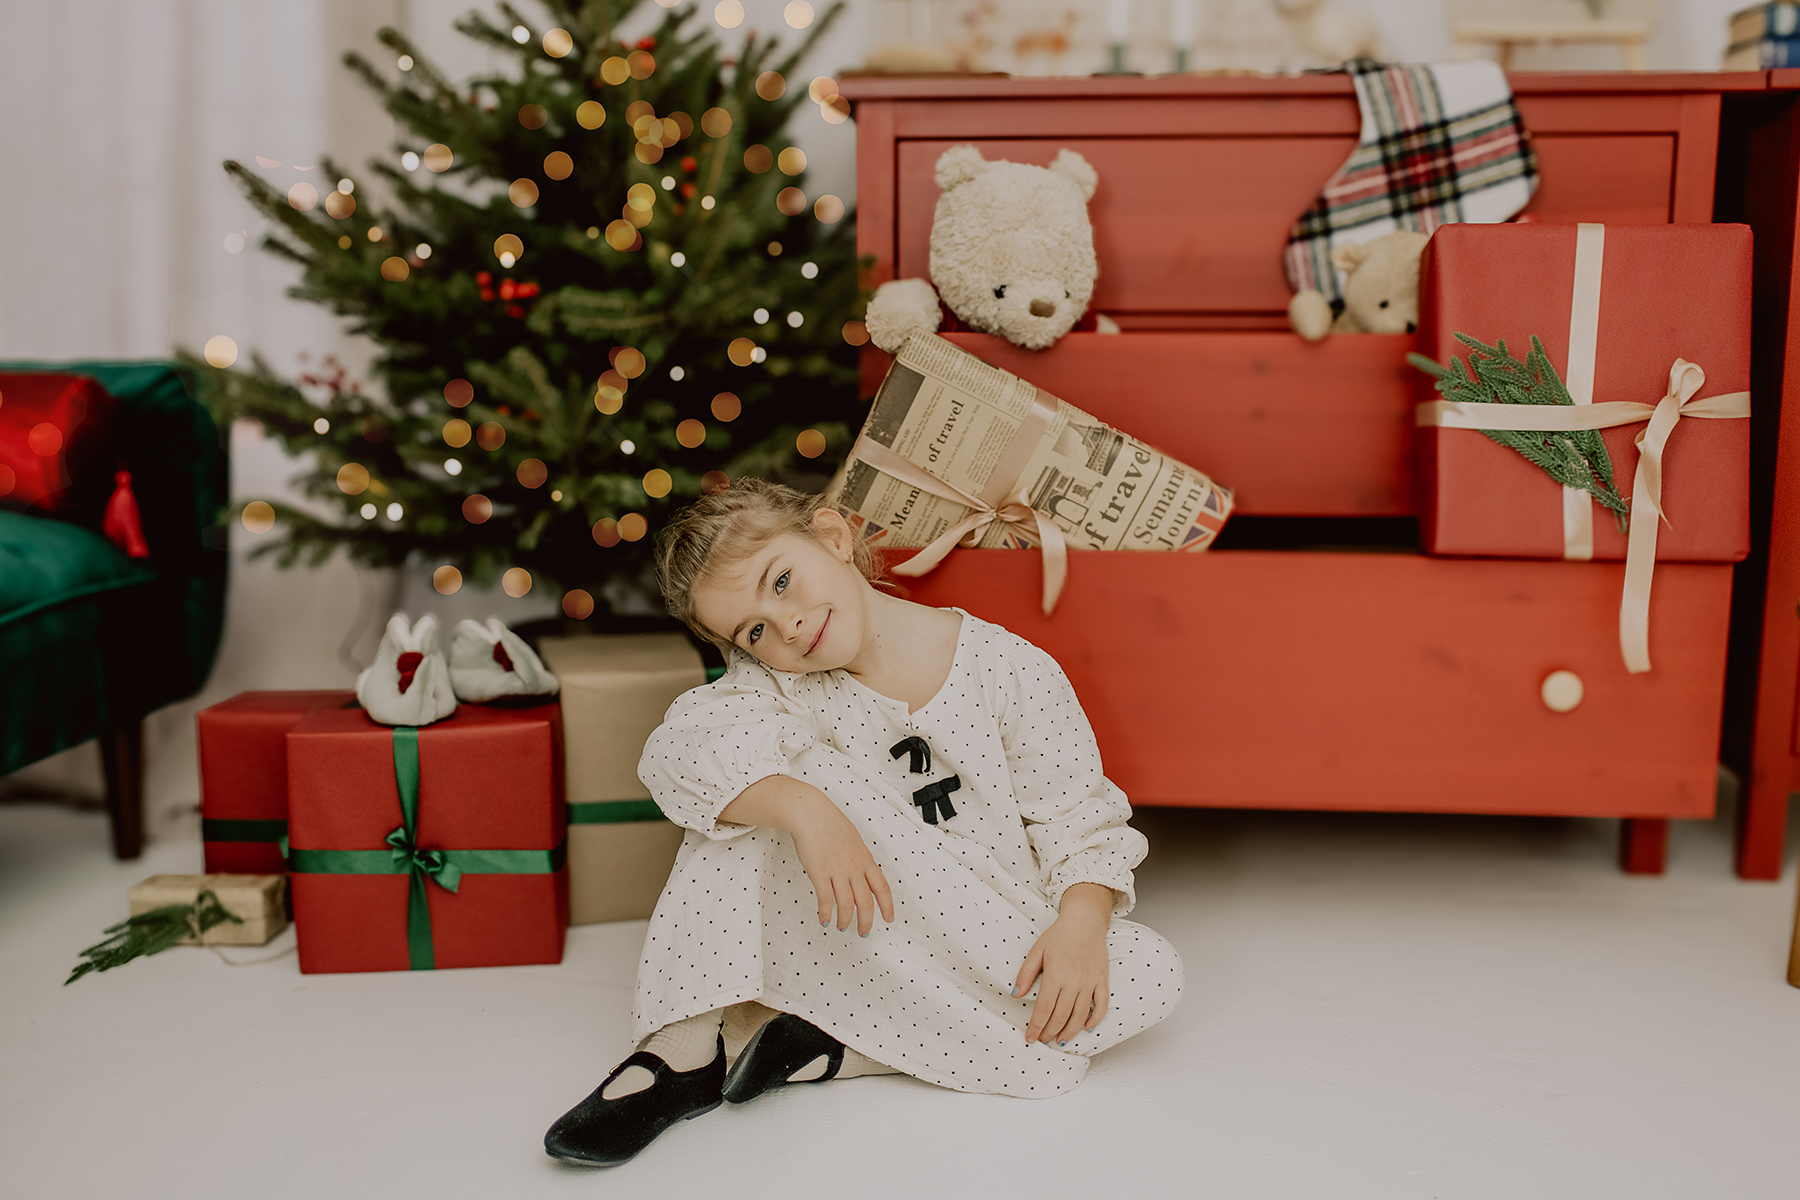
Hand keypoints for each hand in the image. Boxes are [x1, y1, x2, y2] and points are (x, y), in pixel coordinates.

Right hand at [786, 786, 895, 936]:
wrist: (810, 813)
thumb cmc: (829, 823)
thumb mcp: (853, 840)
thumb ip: (858, 858)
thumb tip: (861, 871)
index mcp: (865, 859)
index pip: (882, 887)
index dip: (887, 906)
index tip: (889, 918)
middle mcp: (853, 867)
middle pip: (865, 901)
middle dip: (866, 921)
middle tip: (863, 932)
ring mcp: (837, 870)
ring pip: (846, 904)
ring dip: (844, 920)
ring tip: (841, 927)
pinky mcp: (819, 872)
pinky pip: (825, 899)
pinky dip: (826, 913)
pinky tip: (824, 919)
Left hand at [1015, 883, 1111, 1045]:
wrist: (1084, 922)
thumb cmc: (1058, 936)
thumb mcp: (1036, 951)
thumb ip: (1025, 974)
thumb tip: (1015, 994)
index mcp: (1055, 975)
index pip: (1044, 1009)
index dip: (1036, 1026)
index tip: (1030, 1038)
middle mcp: (1074, 982)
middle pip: (1061, 1016)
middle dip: (1050, 1032)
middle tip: (1043, 1040)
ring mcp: (1090, 982)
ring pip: (1080, 1015)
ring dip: (1070, 1031)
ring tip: (1060, 1041)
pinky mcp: (1102, 981)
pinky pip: (1101, 1005)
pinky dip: (1095, 1019)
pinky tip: (1087, 1028)